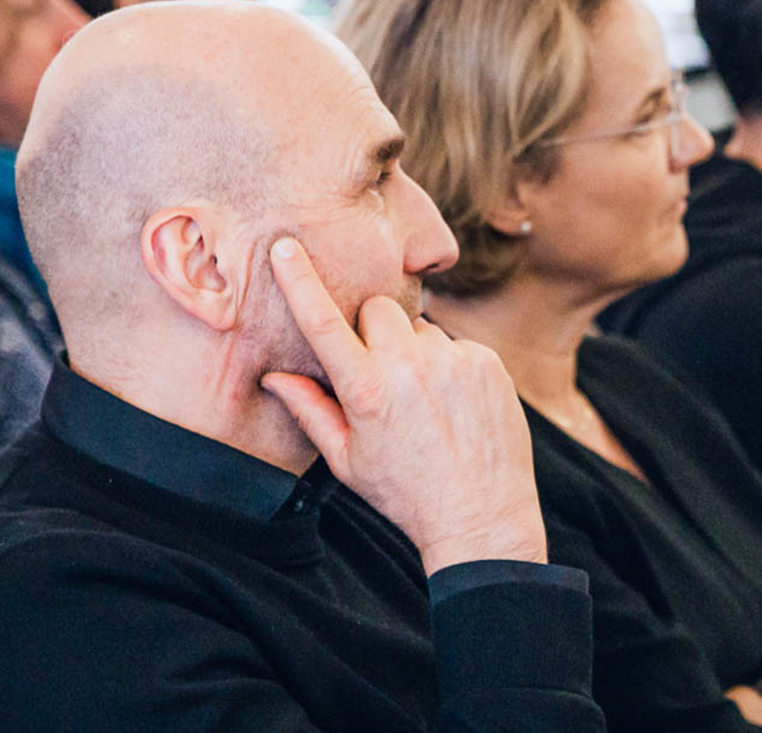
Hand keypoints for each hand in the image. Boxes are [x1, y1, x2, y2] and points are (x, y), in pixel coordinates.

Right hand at [260, 237, 546, 573]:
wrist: (481, 516)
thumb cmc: (405, 493)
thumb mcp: (347, 460)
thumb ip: (310, 410)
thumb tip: (274, 377)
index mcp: (366, 390)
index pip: (323, 322)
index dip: (300, 281)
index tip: (286, 246)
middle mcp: (409, 367)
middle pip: (378, 310)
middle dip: (374, 332)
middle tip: (382, 375)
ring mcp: (453, 361)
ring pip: (421, 329)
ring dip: (416, 353)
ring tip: (427, 403)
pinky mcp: (487, 362)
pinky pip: (457, 346)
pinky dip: (452, 367)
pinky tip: (456, 407)